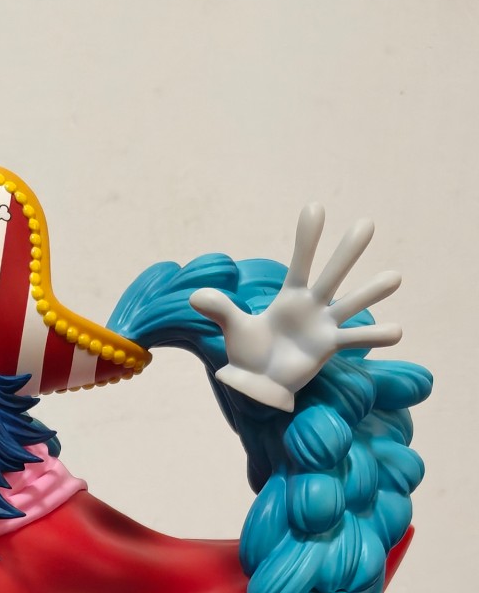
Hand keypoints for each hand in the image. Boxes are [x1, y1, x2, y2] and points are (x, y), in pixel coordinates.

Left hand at [189, 204, 402, 411]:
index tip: (315, 207)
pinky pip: (356, 340)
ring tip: (395, 276)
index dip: (306, 237)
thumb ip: (221, 309)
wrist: (259, 385)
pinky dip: (375, 336)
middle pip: (332, 273)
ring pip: (352, 303)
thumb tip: (195, 296)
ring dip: (372, 291)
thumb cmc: (249, 353)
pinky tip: (397, 330)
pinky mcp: (331, 348)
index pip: (300, 262)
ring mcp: (325, 326)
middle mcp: (312, 305)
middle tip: (367, 224)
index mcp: (289, 296)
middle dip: (348, 251)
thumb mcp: (234, 329)